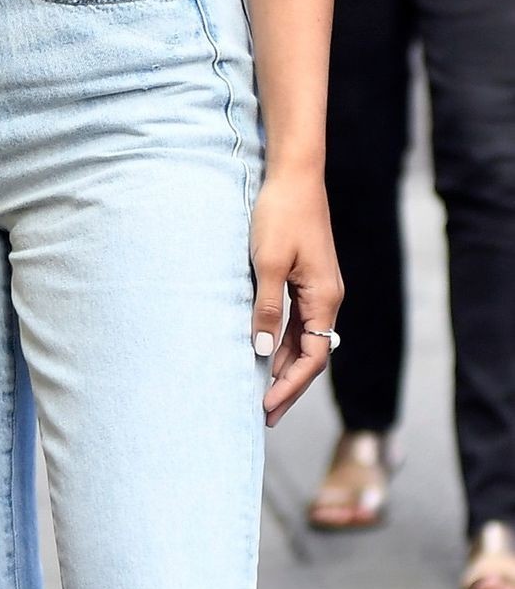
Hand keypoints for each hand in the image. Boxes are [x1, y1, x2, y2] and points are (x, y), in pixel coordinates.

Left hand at [250, 171, 342, 425]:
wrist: (294, 175)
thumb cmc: (280, 214)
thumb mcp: (268, 263)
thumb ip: (266, 308)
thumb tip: (262, 352)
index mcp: (324, 299)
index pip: (312, 358)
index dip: (290, 386)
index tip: (267, 407)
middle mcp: (327, 298)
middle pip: (310, 354)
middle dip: (288, 384)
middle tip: (265, 413)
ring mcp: (318, 287)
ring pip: (303, 337)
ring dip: (284, 363)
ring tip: (262, 390)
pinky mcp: (307, 275)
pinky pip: (296, 318)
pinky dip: (282, 338)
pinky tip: (265, 350)